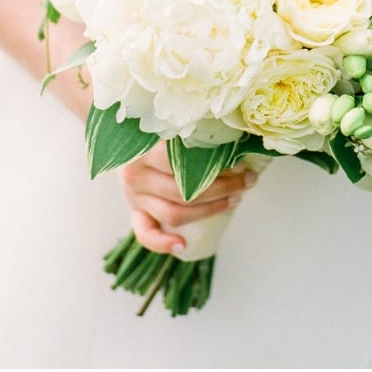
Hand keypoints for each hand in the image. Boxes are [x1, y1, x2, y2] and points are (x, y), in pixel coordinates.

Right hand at [119, 143, 257, 252]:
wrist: (124, 140)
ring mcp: (134, 197)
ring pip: (174, 213)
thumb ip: (192, 131)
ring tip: (235, 199)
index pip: (184, 163)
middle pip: (184, 190)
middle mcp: (136, 175)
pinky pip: (145, 234)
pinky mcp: (134, 212)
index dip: (216, 166)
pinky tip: (182, 245)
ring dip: (209, 210)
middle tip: (247, 180)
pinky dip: (162, 244)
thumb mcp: (169, 126)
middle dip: (222, 188)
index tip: (240, 163)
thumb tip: (236, 137)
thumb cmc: (155, 131)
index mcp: (144, 150)